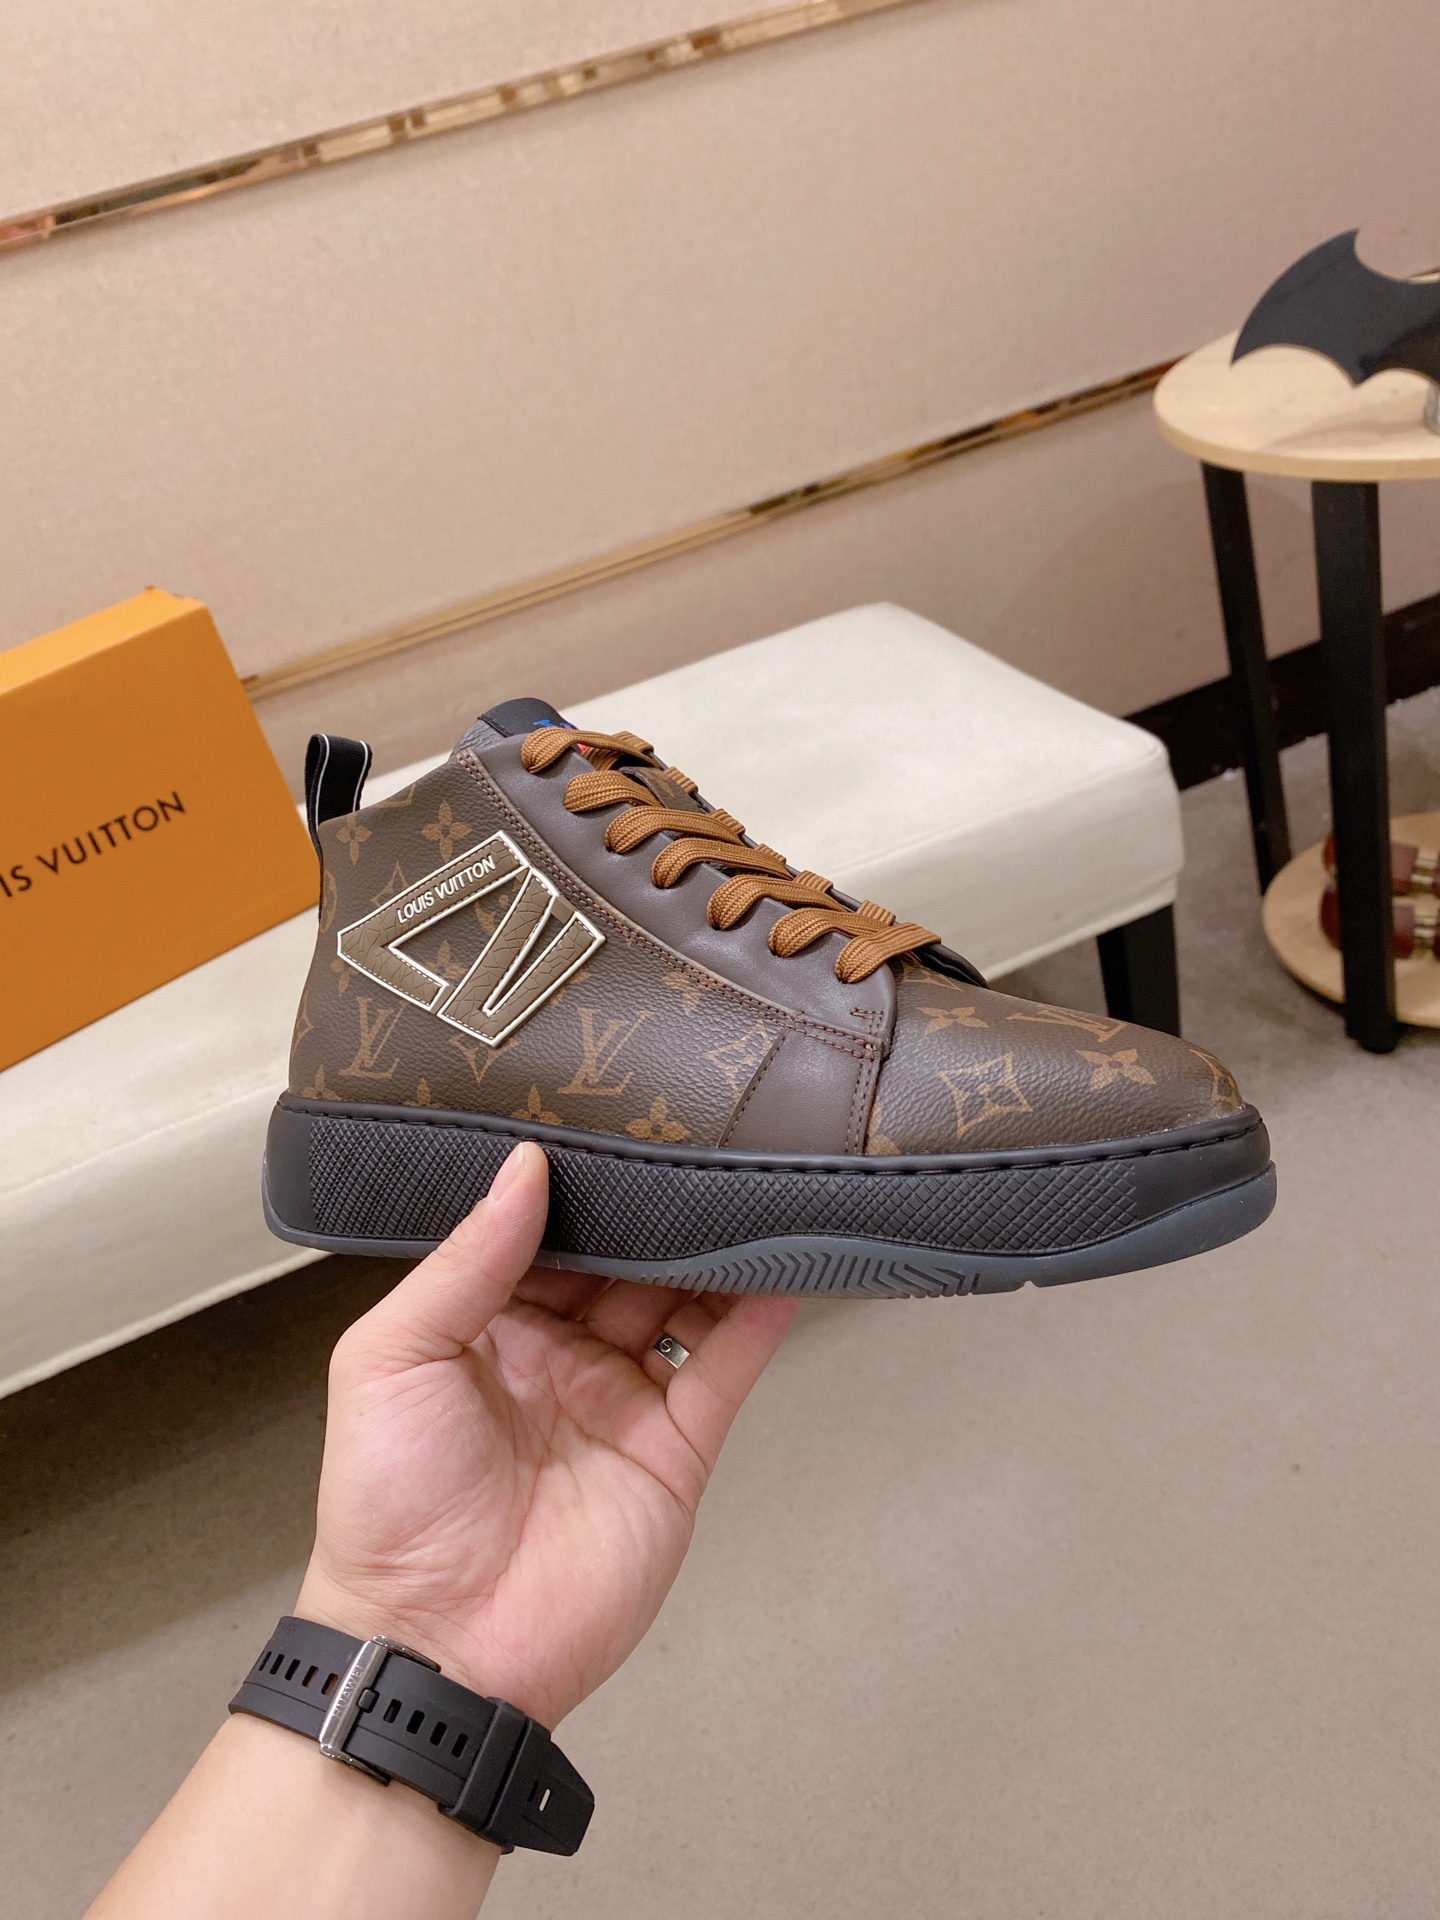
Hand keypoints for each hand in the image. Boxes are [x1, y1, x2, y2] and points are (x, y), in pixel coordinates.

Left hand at [296, 1141, 795, 1727]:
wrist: (435, 1645)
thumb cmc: (385, 1510)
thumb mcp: (390, 1358)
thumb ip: (464, 1261)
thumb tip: (520, 1171)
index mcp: (483, 1328)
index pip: (543, 1235)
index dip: (574, 1187)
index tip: (608, 1127)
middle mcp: (557, 1357)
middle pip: (623, 1261)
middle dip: (654, 1208)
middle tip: (691, 1145)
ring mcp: (619, 1402)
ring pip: (682, 1304)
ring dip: (713, 1251)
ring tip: (746, 1189)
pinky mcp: (672, 1451)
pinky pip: (723, 1371)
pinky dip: (756, 1319)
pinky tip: (779, 1268)